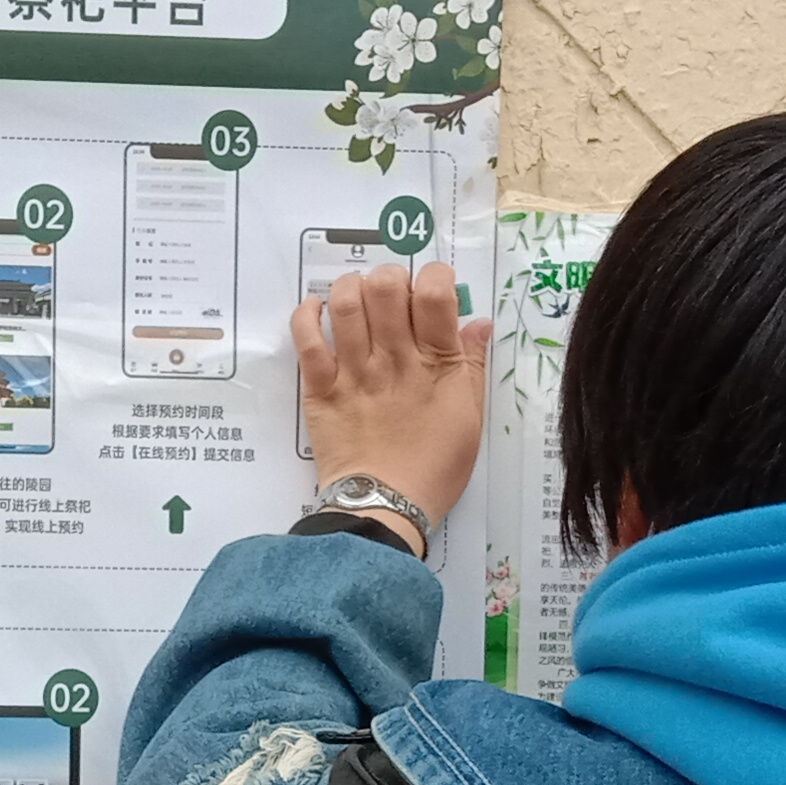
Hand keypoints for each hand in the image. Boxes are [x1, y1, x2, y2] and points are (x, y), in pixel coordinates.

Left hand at [297, 260, 488, 548]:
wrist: (386, 507)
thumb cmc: (435, 467)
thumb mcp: (470, 417)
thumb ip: (472, 365)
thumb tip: (479, 322)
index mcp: (436, 363)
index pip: (435, 291)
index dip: (435, 277)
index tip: (433, 291)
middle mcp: (394, 358)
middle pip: (385, 286)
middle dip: (391, 277)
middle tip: (394, 296)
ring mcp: (353, 370)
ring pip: (344, 302)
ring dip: (351, 287)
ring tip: (358, 300)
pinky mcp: (320, 388)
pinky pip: (305, 337)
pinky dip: (308, 313)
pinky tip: (318, 310)